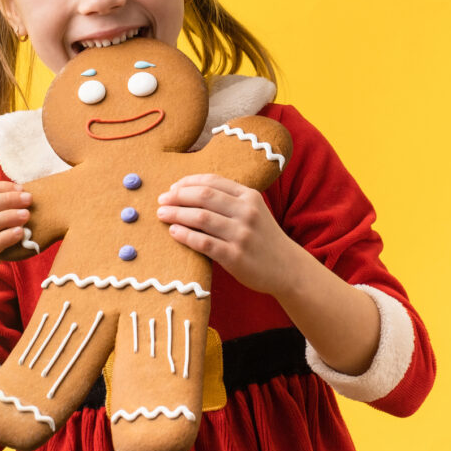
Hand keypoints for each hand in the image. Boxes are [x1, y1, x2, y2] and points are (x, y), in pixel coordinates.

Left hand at [156, 173, 301, 296]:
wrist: (288, 268)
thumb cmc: (263, 238)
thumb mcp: (253, 210)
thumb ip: (228, 200)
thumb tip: (187, 191)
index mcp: (249, 196)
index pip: (212, 181)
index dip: (187, 182)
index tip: (172, 187)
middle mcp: (246, 212)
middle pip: (203, 196)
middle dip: (177, 196)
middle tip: (161, 200)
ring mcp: (241, 234)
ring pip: (200, 217)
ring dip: (176, 214)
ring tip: (162, 214)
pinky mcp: (235, 256)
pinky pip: (203, 242)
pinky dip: (184, 235)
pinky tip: (173, 232)